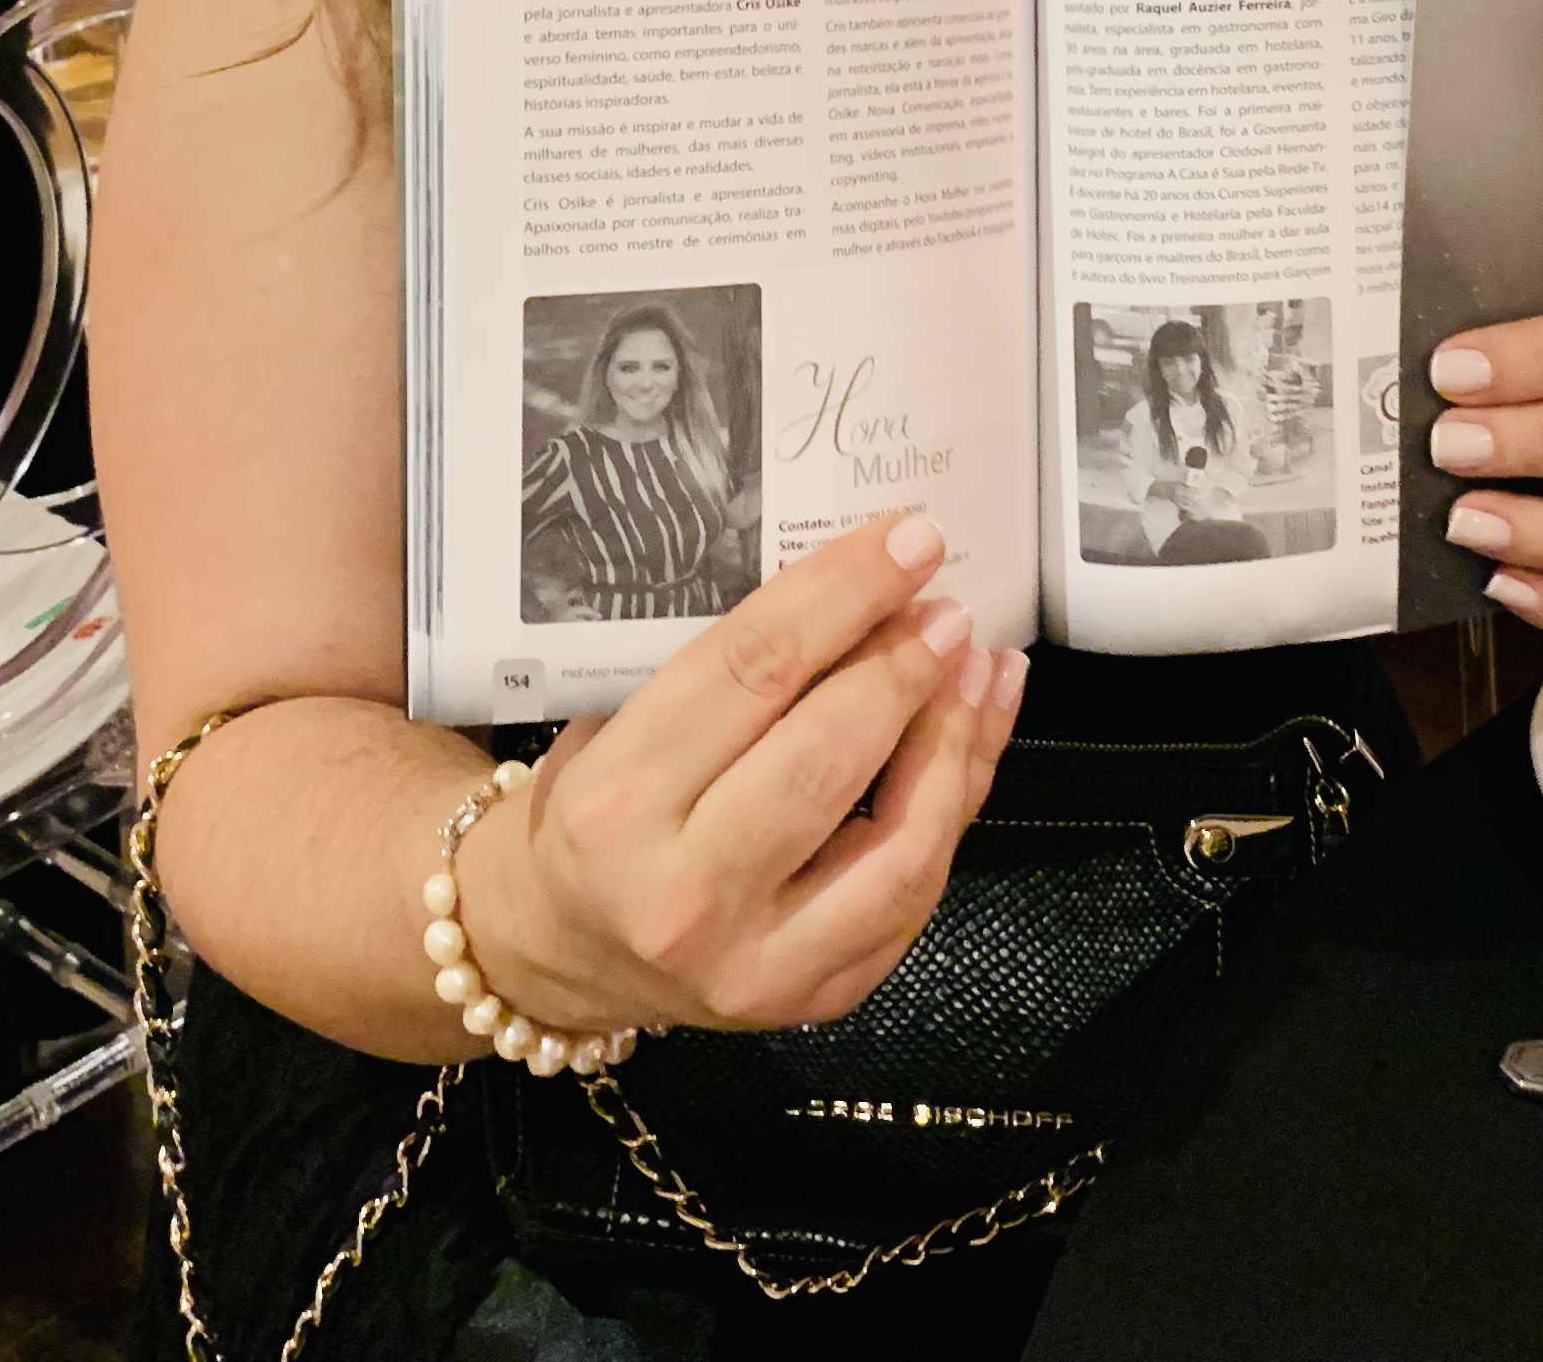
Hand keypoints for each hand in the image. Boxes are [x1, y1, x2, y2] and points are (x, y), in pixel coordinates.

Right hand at [449, 513, 1019, 1035]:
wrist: (563, 946)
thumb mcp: (618, 722)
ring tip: (979, 666)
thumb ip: (724, 673)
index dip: (842, 595)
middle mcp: (682, 894)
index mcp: (619, 802)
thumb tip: (863, 592)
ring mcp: (754, 963)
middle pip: (825, 757)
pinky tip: (974, 738)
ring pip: (895, 844)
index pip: (749, 672)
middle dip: (904, 667)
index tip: (907, 541)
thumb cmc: (598, 809)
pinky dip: (958, 807)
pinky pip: (913, 898)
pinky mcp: (813, 999)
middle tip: (946, 607)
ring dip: (954, 741)